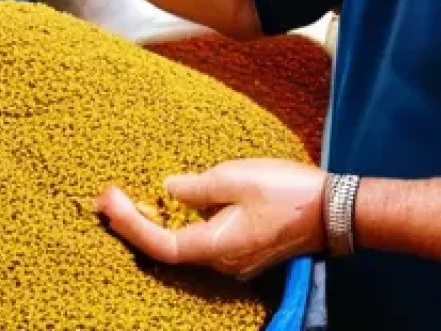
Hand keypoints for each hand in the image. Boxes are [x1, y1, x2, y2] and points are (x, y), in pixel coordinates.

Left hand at [96, 159, 326, 279]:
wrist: (333, 210)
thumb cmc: (287, 191)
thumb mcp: (235, 178)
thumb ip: (196, 187)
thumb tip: (167, 189)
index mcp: (215, 246)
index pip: (159, 243)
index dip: (129, 223)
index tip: (107, 199)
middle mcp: (221, 261)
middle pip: (166, 247)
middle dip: (133, 222)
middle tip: (107, 197)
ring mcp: (233, 257)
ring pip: (183, 243)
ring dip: (153, 220)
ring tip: (127, 197)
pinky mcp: (243, 246)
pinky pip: (200, 237)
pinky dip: (178, 221)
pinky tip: (169, 201)